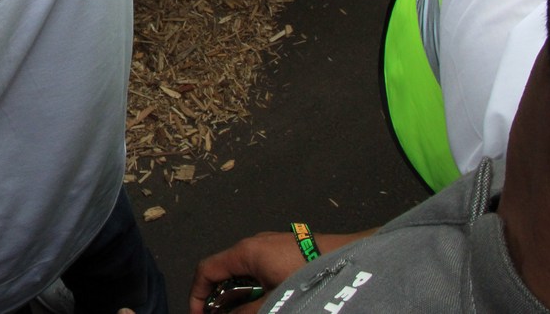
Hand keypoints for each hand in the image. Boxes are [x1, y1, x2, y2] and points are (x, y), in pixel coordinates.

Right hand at [189, 232, 304, 313]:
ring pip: (245, 273)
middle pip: (225, 272)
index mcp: (245, 252)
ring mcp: (273, 245)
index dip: (198, 295)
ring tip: (253, 312)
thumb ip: (247, 313)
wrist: (351, 259)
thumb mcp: (274, 301)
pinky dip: (258, 288)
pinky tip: (273, 301)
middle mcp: (254, 243)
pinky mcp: (289, 250)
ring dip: (242, 296)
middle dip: (222, 300)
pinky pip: (262, 270)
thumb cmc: (307, 277)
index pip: (206, 270)